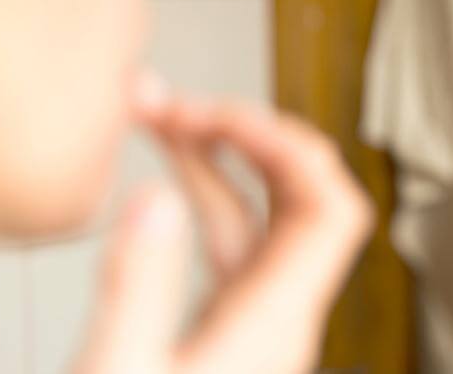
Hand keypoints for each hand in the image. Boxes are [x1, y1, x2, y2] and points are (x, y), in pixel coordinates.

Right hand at [74, 73, 374, 372]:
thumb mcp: (121, 372)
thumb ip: (141, 284)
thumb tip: (158, 196)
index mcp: (275, 323)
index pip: (331, 208)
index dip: (293, 146)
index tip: (224, 114)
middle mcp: (280, 318)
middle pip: (302, 202)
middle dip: (250, 138)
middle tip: (180, 104)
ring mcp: (257, 327)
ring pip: (257, 222)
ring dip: (216, 166)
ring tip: (157, 117)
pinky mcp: (227, 337)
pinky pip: (230, 251)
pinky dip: (201, 205)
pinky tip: (164, 184)